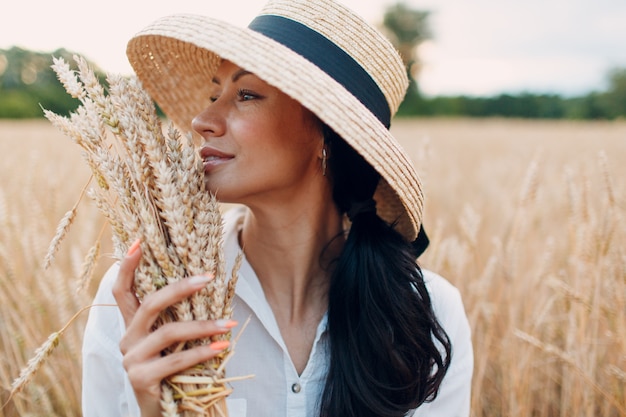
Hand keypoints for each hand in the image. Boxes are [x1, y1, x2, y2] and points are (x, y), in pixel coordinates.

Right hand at [112, 240, 235, 416]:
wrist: (162, 412)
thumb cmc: (172, 370)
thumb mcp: (172, 342)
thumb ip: (177, 317)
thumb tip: (204, 282)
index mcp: (132, 326)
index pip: (121, 290)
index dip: (127, 265)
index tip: (140, 241)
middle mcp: (127, 339)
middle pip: (149, 304)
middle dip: (180, 288)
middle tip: (208, 277)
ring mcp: (131, 359)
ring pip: (167, 332)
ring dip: (202, 326)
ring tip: (228, 324)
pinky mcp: (141, 379)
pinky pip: (176, 360)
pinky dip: (202, 352)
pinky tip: (221, 347)